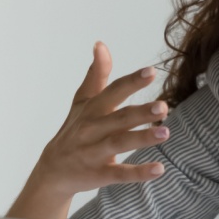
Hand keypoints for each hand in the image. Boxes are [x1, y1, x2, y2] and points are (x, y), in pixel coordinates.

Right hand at [26, 42, 170, 200]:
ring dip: (142, 138)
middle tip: (164, 106)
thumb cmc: (74, 130)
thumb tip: (100, 44)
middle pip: (119, 118)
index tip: (151, 71)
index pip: (113, 92)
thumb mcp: (83, 102)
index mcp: (93, 109)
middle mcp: (92, 129)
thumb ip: (96, 75)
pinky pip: (120, 174)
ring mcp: (94, 153)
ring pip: (119, 143)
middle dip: (141, 112)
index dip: (132, 82)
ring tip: (166, 133)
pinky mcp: (99, 174)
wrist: (52, 171)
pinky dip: (139, 172)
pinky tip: (159, 169)